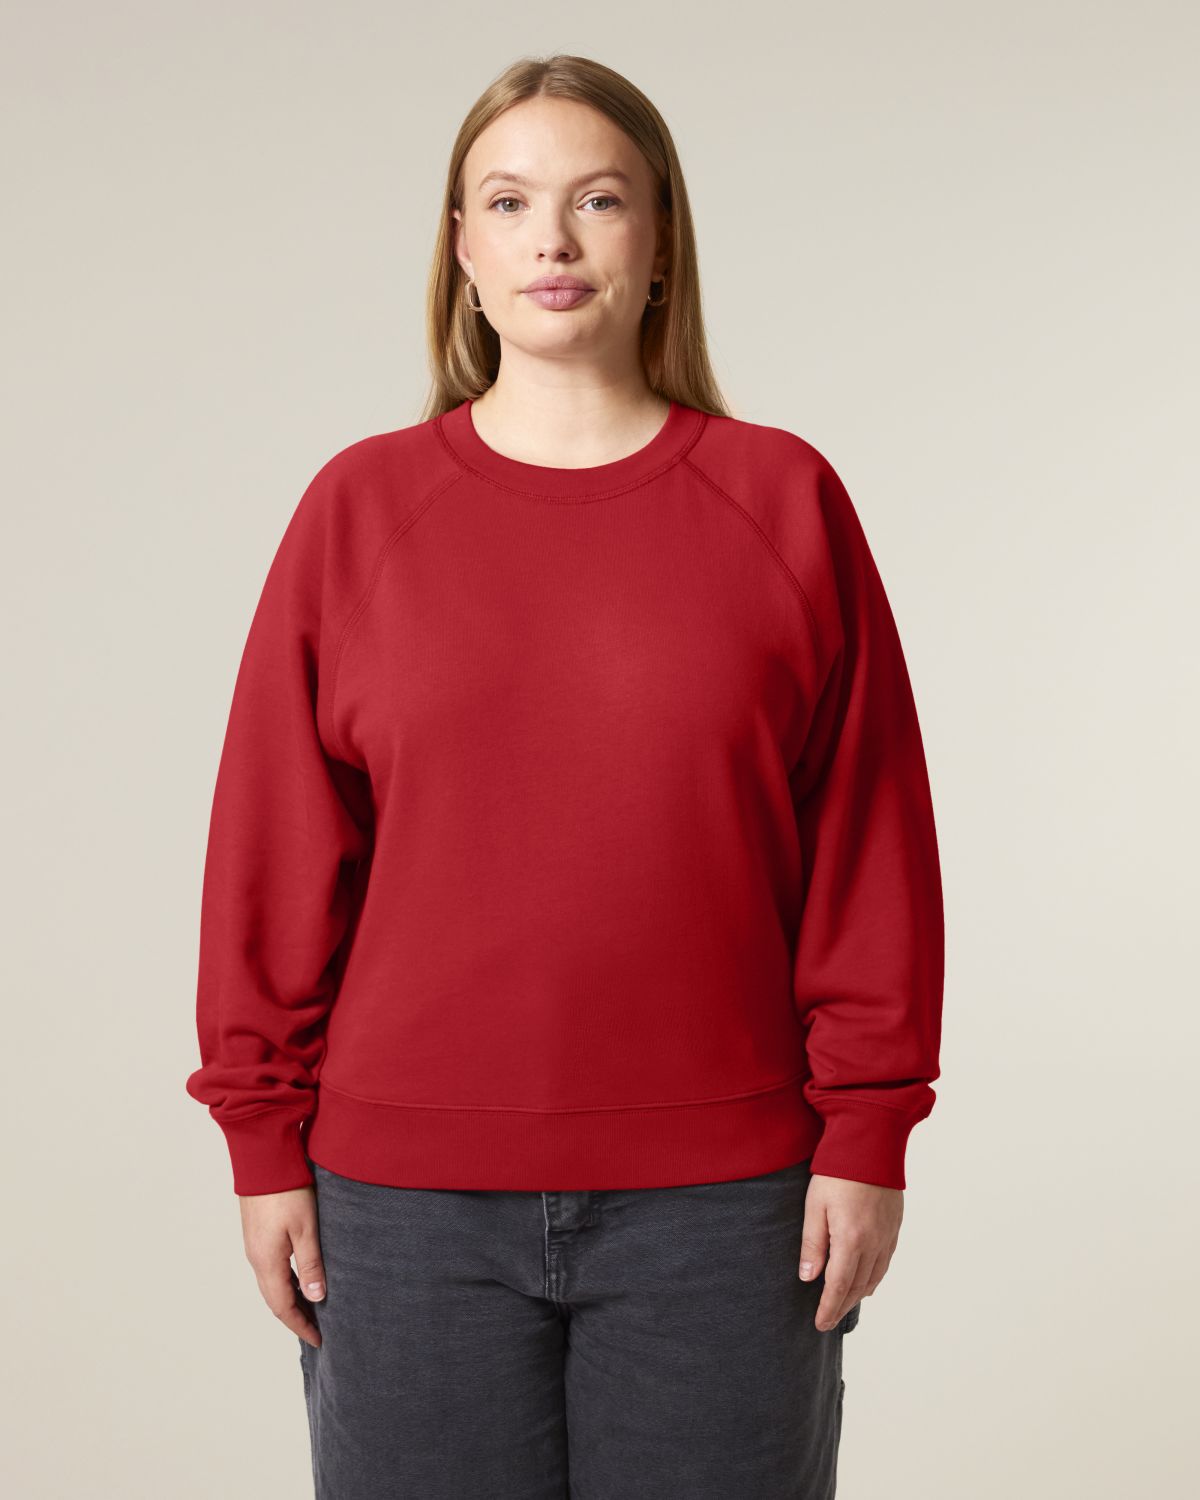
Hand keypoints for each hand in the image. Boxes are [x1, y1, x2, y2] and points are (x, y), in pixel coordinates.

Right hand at [239, 1186, 326, 1346]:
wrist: (262, 1158)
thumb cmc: (287, 1190)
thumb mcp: (306, 1227)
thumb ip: (311, 1264)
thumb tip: (317, 1299)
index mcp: (267, 1262)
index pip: (283, 1307)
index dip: (301, 1325)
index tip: (319, 1340)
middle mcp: (257, 1258)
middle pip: (275, 1299)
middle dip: (296, 1318)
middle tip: (317, 1330)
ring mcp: (255, 1245)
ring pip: (272, 1284)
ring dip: (291, 1300)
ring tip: (313, 1308)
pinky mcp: (258, 1233)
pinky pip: (270, 1268)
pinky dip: (286, 1282)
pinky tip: (300, 1278)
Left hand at [797, 1173, 902, 1331]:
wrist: (871, 1144)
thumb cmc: (836, 1172)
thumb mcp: (814, 1206)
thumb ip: (813, 1243)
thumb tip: (808, 1278)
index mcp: (850, 1240)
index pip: (838, 1286)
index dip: (828, 1308)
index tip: (820, 1324)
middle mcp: (873, 1243)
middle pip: (857, 1286)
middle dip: (842, 1306)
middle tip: (828, 1320)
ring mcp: (887, 1235)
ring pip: (874, 1277)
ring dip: (858, 1294)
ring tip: (844, 1305)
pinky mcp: (894, 1226)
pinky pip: (885, 1262)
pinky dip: (874, 1277)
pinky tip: (867, 1282)